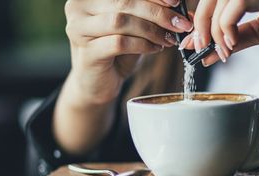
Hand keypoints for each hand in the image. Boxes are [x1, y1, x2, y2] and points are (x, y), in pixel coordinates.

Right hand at [64, 0, 192, 103]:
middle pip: (124, 2)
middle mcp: (78, 7)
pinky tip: (156, 49)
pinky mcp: (86, 52)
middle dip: (157, 13)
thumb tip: (177, 6)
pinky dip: (143, 45)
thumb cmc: (116, 52)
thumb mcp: (134, 26)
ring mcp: (79, 29)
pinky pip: (119, 43)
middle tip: (180, 24)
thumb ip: (148, 13)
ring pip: (121, 21)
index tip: (176, 1)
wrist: (97, 83)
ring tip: (168, 39)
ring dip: (151, 30)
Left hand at [186, 0, 258, 65]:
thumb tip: (206, 53)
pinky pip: (238, 1)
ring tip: (223, 51)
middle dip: (199, 23)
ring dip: (213, 28)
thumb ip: (235, 39)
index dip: (198, 16)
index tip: (195, 41)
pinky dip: (227, 26)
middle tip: (200, 48)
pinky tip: (232, 44)